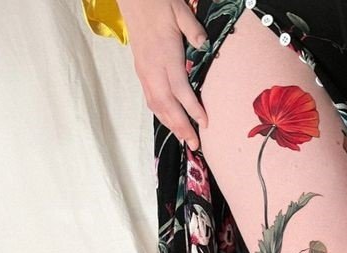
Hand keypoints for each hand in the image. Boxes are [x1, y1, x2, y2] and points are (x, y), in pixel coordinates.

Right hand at [117, 0, 208, 149]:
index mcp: (165, 55)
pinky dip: (161, 114)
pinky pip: (151, 99)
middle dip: (181, 127)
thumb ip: (193, 30)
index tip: (205, 124)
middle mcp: (153, 69)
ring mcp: (145, 73)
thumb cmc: (158, 3)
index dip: (192, 109)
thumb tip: (205, 45)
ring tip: (184, 140)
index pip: (180, 89)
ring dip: (171, 125)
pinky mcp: (141, 72)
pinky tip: (170, 123)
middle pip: (167, 105)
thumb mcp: (180, 11)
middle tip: (195, 145)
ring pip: (157, 105)